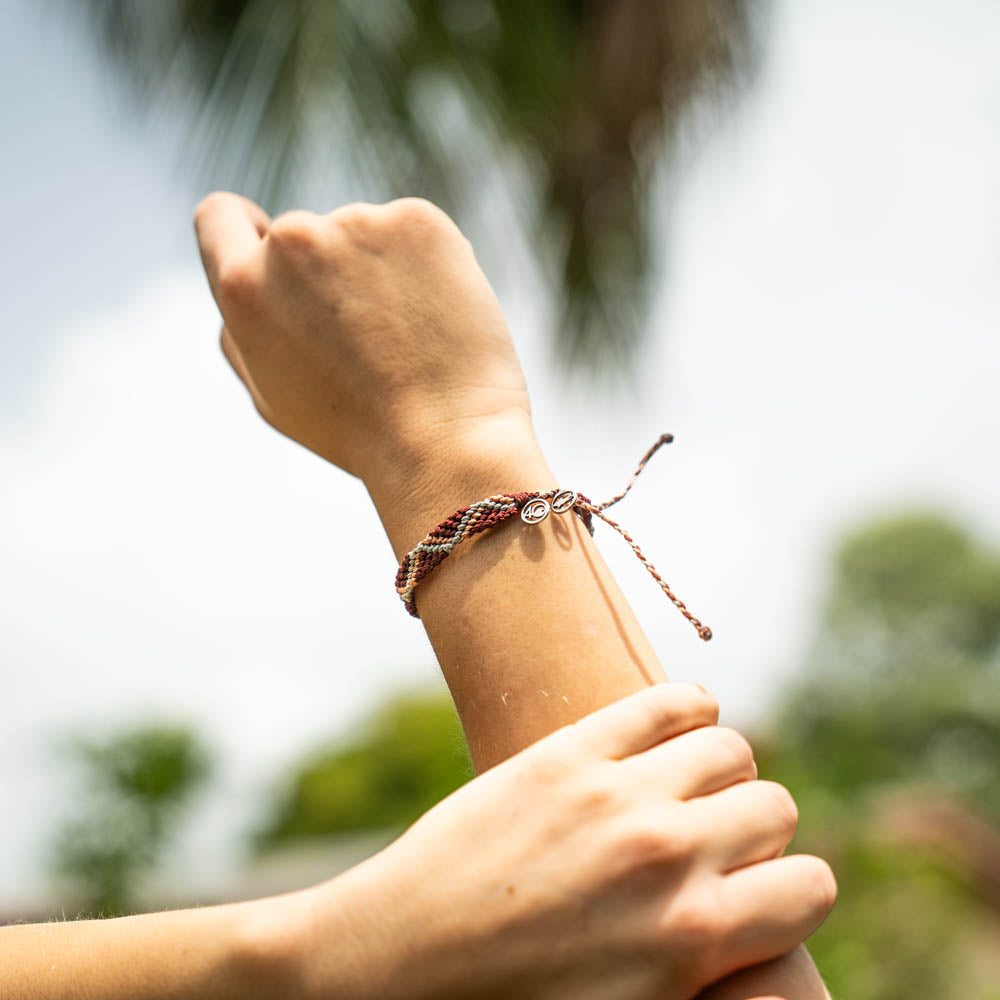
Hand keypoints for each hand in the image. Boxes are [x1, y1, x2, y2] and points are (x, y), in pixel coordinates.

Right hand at [193, 193, 534, 487]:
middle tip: (371, 340)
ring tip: (412, 339)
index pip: (220, 217)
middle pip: (305, 238)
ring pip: (366, 236)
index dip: (246, 228)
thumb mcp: (273, 396)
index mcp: (244, 287)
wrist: (447, 435)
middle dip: (331, 273)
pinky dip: (429, 266)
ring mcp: (357, 222)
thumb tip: (247, 282)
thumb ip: (245, 332)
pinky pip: (416, 236)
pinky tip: (442, 320)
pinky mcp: (416, 220)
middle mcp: (292, 242)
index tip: (268, 239)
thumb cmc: (360, 432)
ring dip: (384, 271)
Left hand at [296, 684, 835, 999]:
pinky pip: (663, 703)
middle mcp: (668, 855)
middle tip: (711, 845)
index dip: (789, 893)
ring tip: (687, 787)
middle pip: (773, 807)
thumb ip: (705, 970)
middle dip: (754, 829)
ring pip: (730, 747)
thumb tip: (745, 938)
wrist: (395, 969)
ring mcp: (614, 792)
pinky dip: (687, 707)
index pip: (812, 888)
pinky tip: (678, 725)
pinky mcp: (566, 753)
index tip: (752, 894)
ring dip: (723, 768)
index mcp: (694, 938)